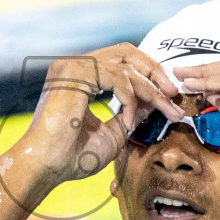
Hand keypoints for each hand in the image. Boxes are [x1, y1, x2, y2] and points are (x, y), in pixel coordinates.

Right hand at [18, 44, 183, 185]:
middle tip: (173, 93)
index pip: (121, 62)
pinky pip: (115, 75)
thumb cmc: (72, 156)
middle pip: (126, 52)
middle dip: (154, 71)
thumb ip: (131, 114)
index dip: (148, 76)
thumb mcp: (113, 133)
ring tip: (166, 108)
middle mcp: (74, 66)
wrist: (45, 166)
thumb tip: (154, 102)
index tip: (169, 98)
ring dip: (150, 88)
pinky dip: (129, 97)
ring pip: (124, 65)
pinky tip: (128, 120)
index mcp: (80, 76)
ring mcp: (72, 66)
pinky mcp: (73, 73)